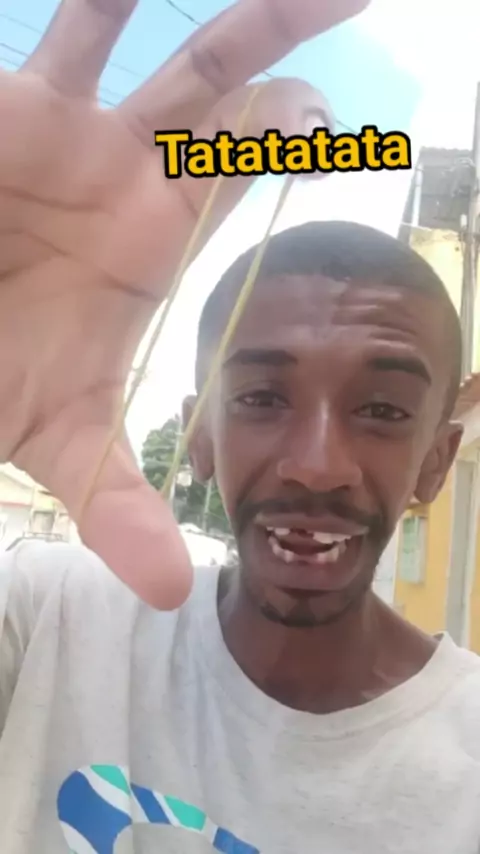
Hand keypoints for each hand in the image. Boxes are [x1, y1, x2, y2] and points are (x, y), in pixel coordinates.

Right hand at [0, 0, 368, 607]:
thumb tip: (177, 592)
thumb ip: (122, 508)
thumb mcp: (62, 443)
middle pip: (217, 99)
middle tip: (346, 1)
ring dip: (220, 18)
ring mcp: (69, 136)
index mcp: (149, 239)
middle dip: (274, 44)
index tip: (336, 122)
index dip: (286, 143)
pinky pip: (67, 37)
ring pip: (150, 48)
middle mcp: (121, 177)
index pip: (236, 176)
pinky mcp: (16, 114)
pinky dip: (99, 2)